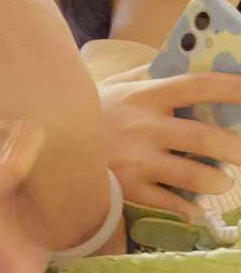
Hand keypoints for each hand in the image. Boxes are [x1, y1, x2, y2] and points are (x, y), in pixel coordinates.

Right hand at [99, 70, 240, 218]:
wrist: (50, 148)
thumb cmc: (90, 114)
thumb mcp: (119, 86)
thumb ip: (151, 76)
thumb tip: (189, 62)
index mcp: (148, 94)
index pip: (200, 85)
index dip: (234, 88)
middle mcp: (145, 127)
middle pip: (204, 137)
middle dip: (235, 148)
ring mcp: (136, 162)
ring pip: (190, 175)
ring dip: (215, 181)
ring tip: (223, 183)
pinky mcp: (127, 190)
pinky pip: (167, 203)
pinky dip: (186, 209)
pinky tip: (194, 210)